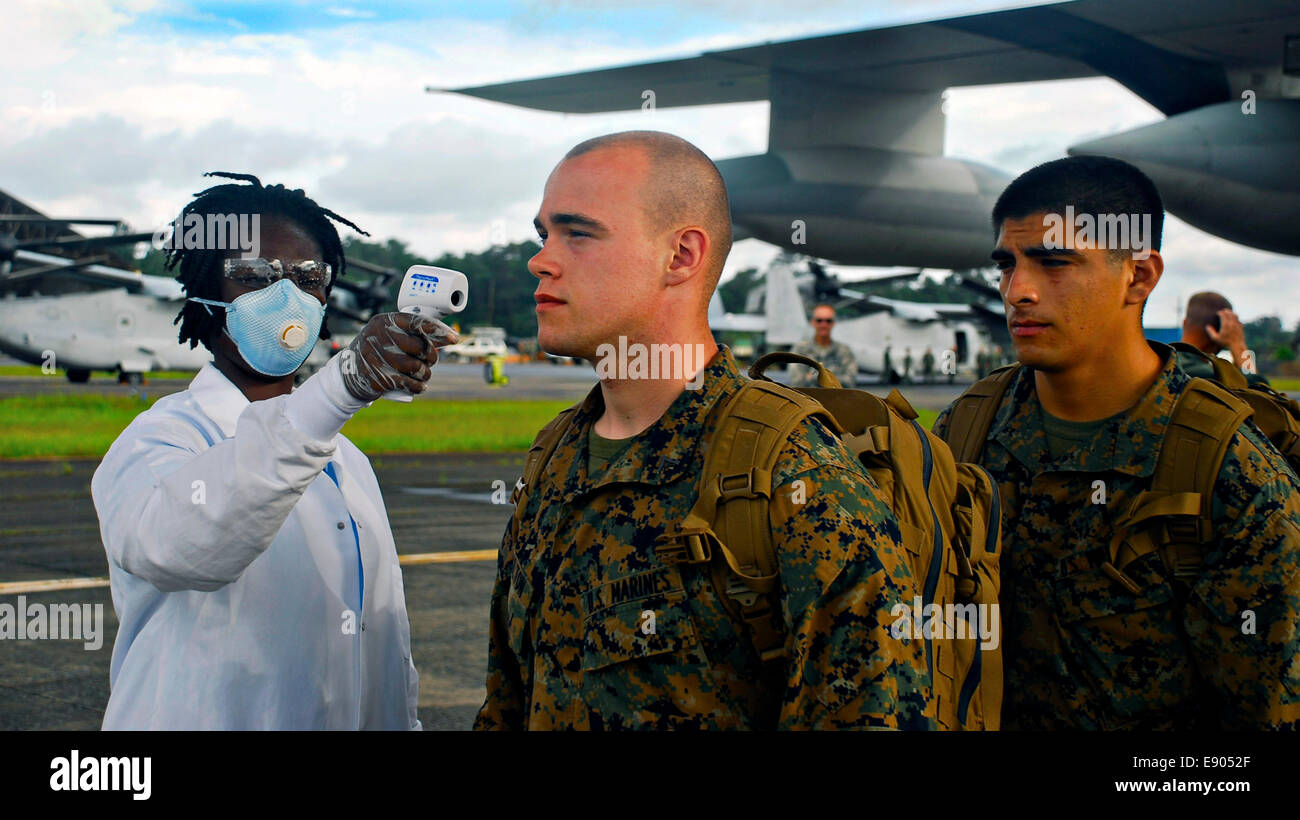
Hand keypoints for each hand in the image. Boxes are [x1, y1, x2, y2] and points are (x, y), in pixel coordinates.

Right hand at [338, 312, 459, 401]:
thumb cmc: (378, 351)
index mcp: (384, 321)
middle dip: (431, 356)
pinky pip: (411, 383)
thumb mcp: (388, 335)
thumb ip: (413, 333)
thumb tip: (449, 336)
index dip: (438, 330)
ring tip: (423, 374)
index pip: (416, 321)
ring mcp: (378, 358)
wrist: (348, 374)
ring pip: (418, 367)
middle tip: (430, 361)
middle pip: (421, 347)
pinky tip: (420, 385)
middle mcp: (380, 337)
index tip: (455, 338)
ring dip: (426, 373)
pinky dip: (419, 386)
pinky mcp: (380, 378)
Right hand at [1206, 308, 1246, 362]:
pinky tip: (1234, 319)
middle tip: (1223, 310)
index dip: (1220, 312)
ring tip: (1229, 312)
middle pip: (1229, 313)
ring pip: (1235, 315)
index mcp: (1225, 324)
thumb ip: (1211, 331)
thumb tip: (1207, 326)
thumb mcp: (1215, 338)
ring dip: (1231, 313)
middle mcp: (1232, 323)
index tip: (1218, 312)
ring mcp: (1237, 324)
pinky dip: (1235, 318)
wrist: (1237, 345)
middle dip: (1226, 311)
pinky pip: (1238, 320)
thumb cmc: (1225, 342)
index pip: (1223, 315)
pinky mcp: (1241, 327)